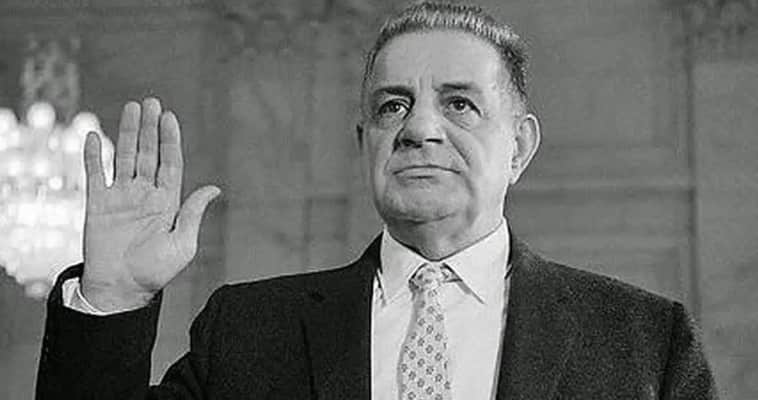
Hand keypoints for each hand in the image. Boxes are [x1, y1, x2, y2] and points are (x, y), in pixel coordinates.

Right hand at [80, 98, 220, 311]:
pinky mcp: (97, 204)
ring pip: (124, 157)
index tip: (170, 118)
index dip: (170, 140)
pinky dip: (93, 155)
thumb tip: (214, 188)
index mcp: (167, 201)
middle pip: (147, 153)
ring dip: (127, 133)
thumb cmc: (156, 271)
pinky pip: (94, 174)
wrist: (121, 289)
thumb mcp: (182, 243)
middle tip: (151, 102)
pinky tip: (93, 135)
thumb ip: (194, 213)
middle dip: (149, 128)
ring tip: (131, 108)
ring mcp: (120, 197)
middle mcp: (144, 194)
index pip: (169, 163)